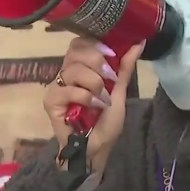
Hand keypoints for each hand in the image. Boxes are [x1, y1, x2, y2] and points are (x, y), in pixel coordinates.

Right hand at [43, 38, 143, 172]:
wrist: (97, 148)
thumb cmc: (105, 122)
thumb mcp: (118, 91)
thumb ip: (124, 67)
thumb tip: (138, 42)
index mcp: (80, 68)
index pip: (80, 43)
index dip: (95, 44)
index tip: (111, 54)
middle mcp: (65, 73)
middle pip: (75, 51)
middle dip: (97, 61)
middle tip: (109, 78)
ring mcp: (56, 86)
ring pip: (74, 70)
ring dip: (95, 83)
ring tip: (103, 99)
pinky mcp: (50, 101)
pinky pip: (67, 89)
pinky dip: (85, 97)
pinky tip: (93, 107)